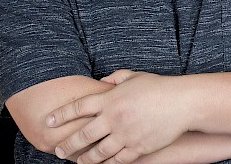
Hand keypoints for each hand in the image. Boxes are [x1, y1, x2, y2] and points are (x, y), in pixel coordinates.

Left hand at [48, 71, 191, 163]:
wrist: (182, 102)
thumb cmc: (158, 87)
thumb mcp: (133, 76)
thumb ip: (114, 78)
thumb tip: (101, 82)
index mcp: (110, 99)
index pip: (78, 108)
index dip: (61, 115)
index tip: (48, 122)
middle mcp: (114, 118)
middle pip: (83, 135)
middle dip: (68, 145)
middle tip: (59, 151)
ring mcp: (126, 134)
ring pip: (98, 152)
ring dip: (85, 159)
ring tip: (78, 163)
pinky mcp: (138, 147)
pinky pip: (118, 161)